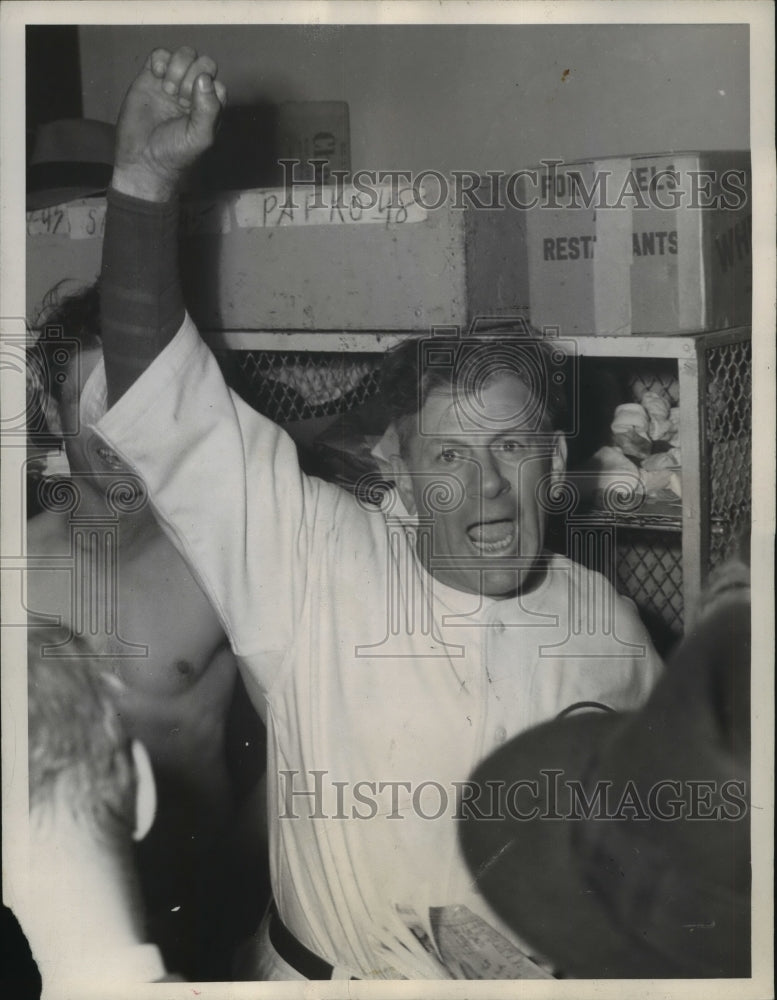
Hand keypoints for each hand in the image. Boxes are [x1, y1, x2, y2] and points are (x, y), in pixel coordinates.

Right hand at [112, 46, 226, 201]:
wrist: (142, 161)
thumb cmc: (175, 153)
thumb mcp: (200, 136)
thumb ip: (209, 109)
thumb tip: (205, 77)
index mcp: (208, 106)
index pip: (216, 80)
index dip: (206, 87)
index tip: (192, 106)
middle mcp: (193, 92)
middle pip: (202, 63)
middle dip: (192, 75)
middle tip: (180, 98)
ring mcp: (172, 83)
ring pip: (183, 55)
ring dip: (177, 68)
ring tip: (168, 91)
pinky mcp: (150, 78)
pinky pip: (160, 54)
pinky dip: (160, 60)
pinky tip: (156, 77)